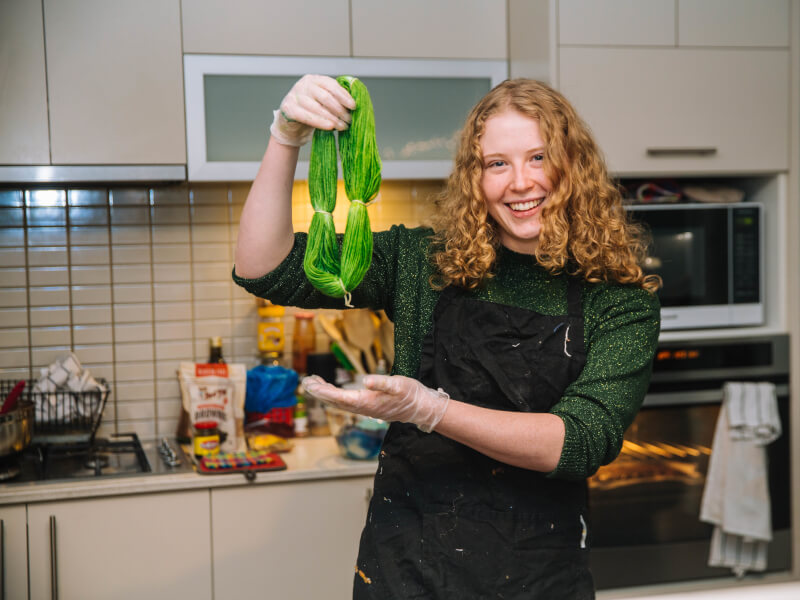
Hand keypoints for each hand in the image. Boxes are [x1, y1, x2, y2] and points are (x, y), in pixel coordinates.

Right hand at [269, 74, 355, 146]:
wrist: (290, 124)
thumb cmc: (310, 112)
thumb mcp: (322, 102)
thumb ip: (334, 98)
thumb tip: (353, 104)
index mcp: (314, 79)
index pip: (331, 85)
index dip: (344, 96)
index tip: (353, 106)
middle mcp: (303, 85)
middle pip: (326, 97)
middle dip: (340, 110)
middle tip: (349, 120)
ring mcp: (294, 95)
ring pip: (317, 107)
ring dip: (332, 118)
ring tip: (342, 126)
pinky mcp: (288, 108)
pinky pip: (307, 117)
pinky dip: (320, 122)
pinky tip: (330, 127)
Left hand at [303, 374, 450, 432]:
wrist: (421, 408)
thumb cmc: (410, 395)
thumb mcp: (399, 385)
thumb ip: (382, 383)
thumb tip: (366, 381)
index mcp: (366, 402)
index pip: (338, 397)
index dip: (323, 391)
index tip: (310, 384)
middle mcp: (362, 408)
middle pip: (335, 401)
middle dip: (319, 392)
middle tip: (306, 381)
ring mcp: (365, 408)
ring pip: (339, 402)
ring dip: (325, 393)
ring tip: (314, 382)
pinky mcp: (368, 406)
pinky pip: (346, 402)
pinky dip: (335, 395)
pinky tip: (332, 389)